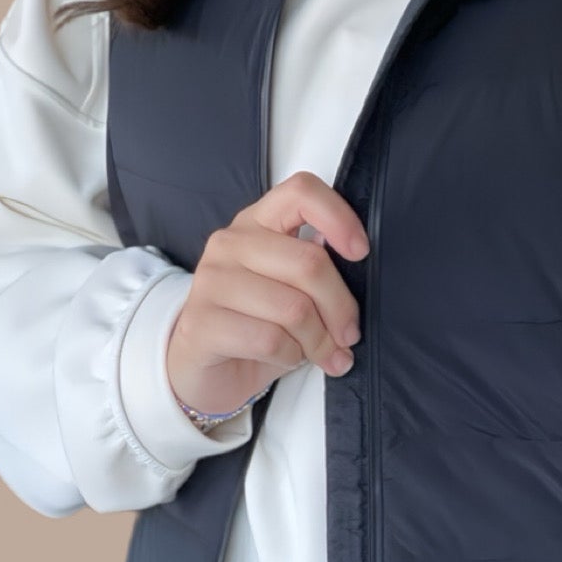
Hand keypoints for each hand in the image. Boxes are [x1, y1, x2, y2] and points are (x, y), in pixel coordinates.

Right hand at [166, 170, 369, 414]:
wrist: (202, 368)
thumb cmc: (255, 324)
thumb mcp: (290, 288)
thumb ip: (316, 267)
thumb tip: (354, 263)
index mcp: (257, 223)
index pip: (301, 192)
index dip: (339, 218)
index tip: (360, 252)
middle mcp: (230, 244)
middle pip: (310, 262)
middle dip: (341, 308)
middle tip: (348, 334)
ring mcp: (211, 281)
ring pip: (294, 308)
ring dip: (319, 340)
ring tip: (321, 352)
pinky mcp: (201, 323)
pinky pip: (270, 340)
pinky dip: (291, 356)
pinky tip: (287, 357)